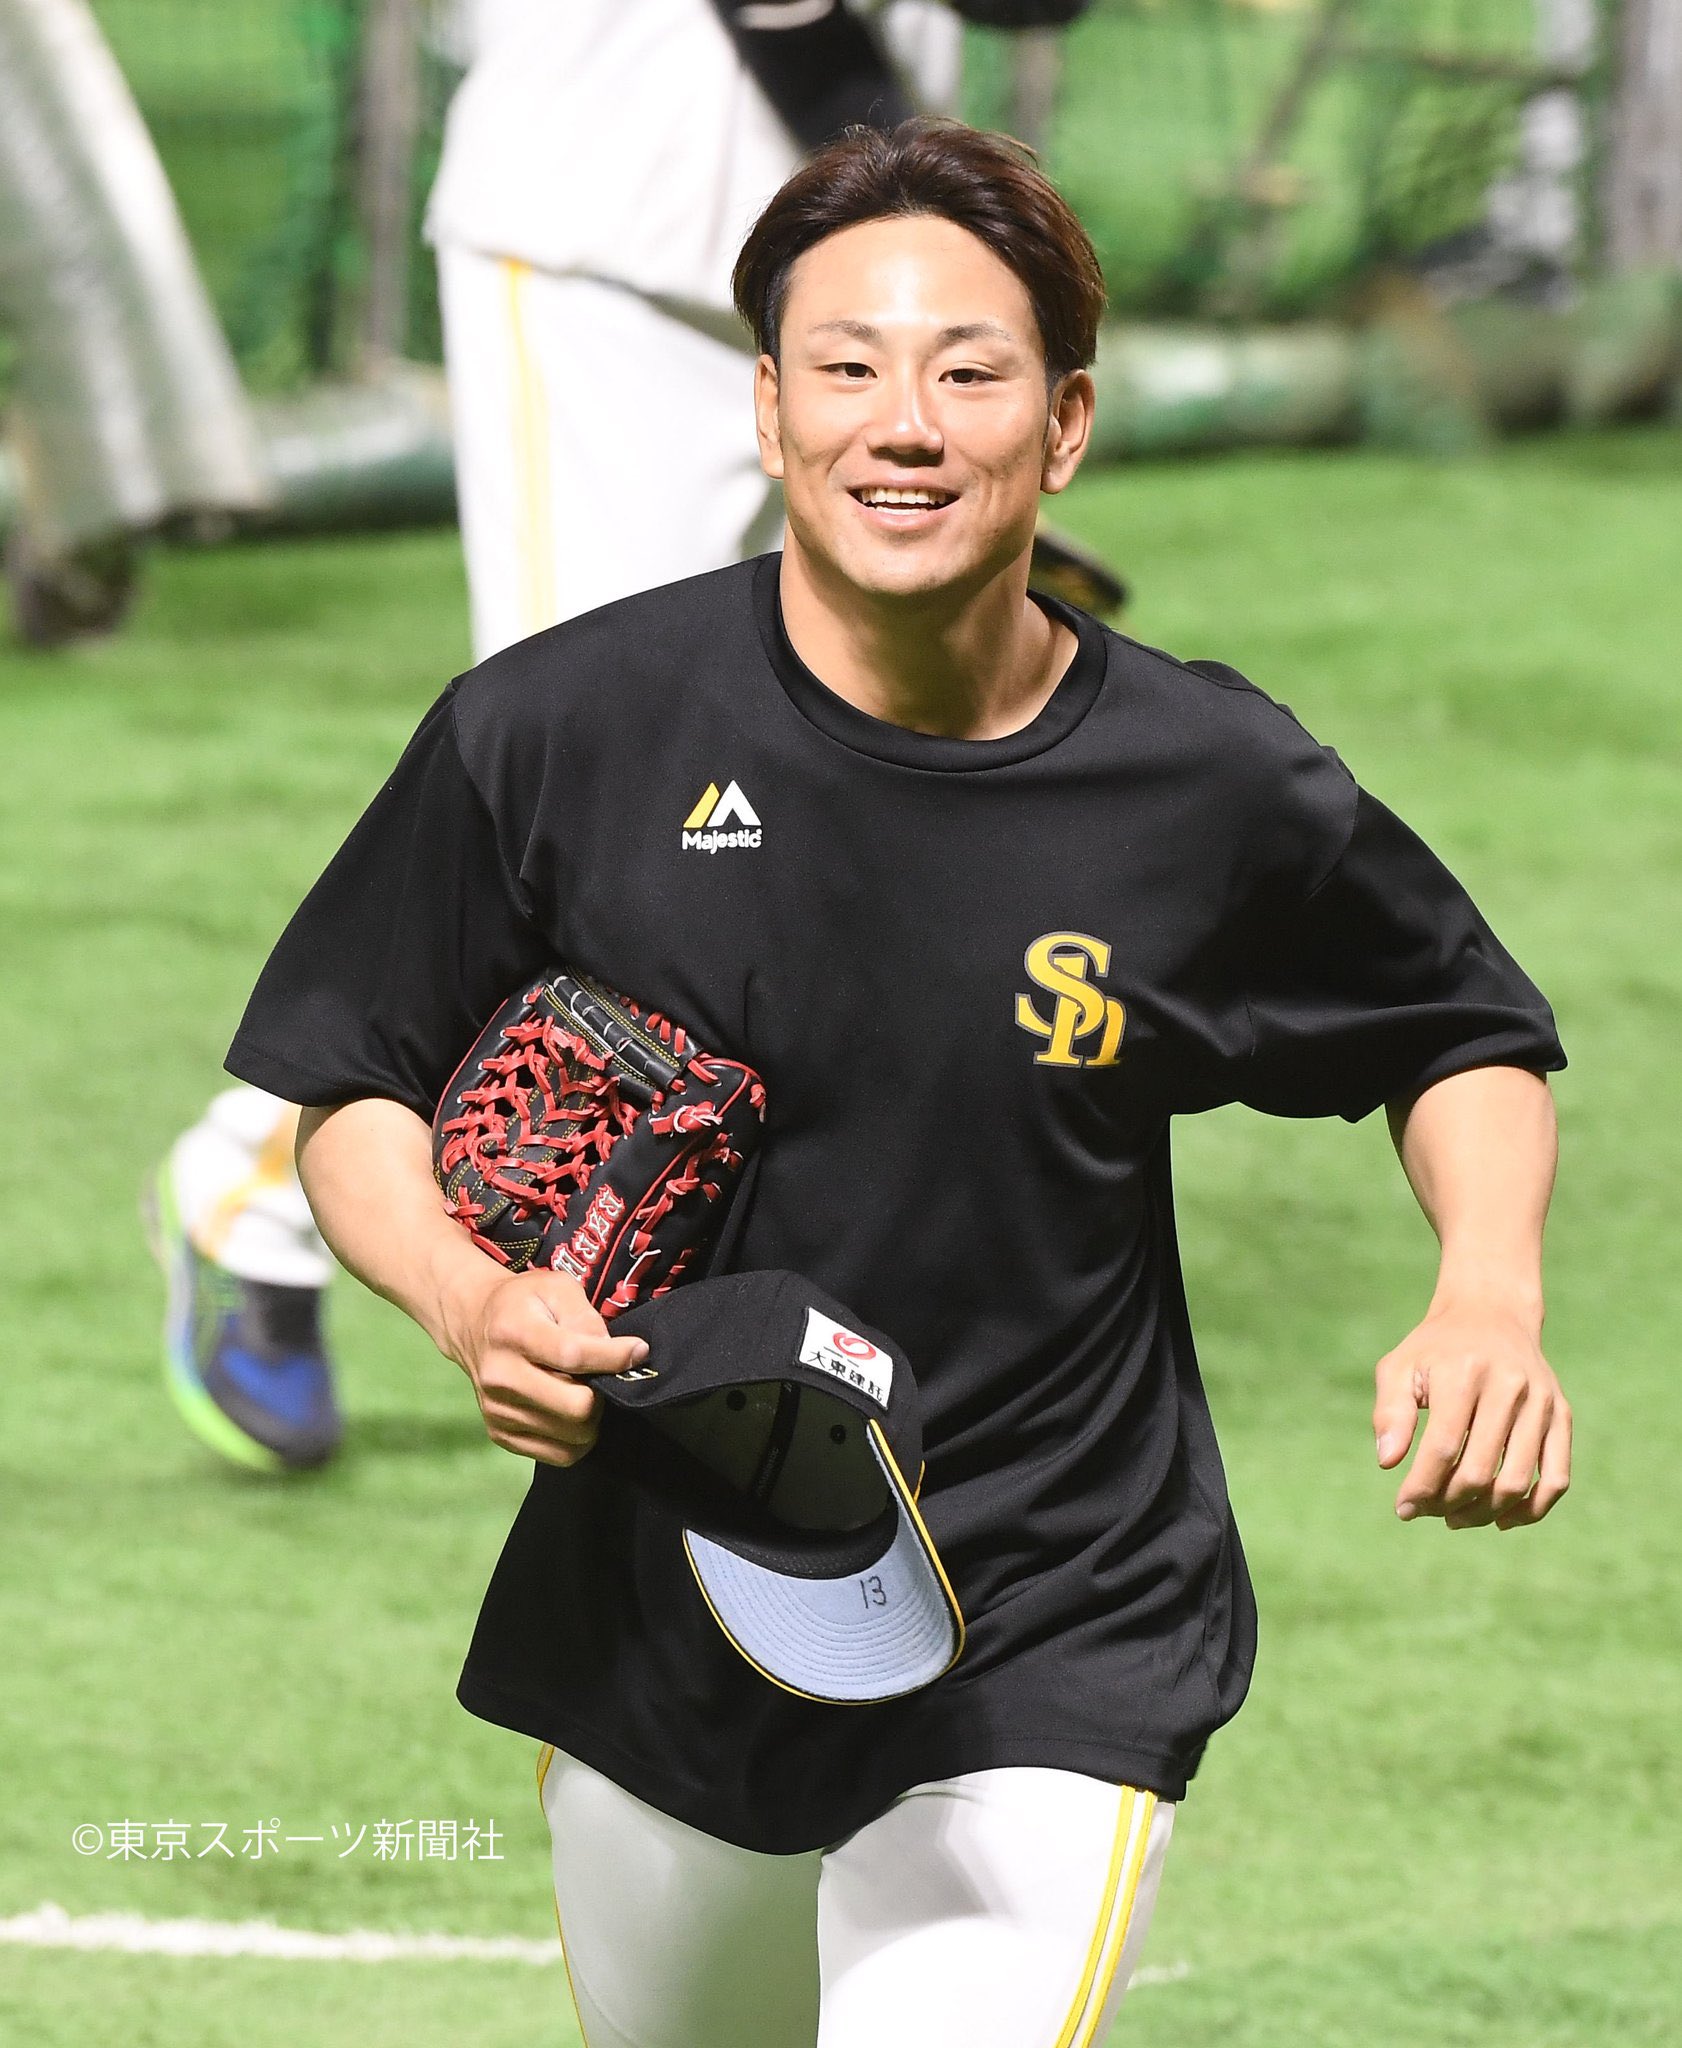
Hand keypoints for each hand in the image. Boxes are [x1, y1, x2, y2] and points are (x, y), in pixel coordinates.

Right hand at [439, 1263, 648, 1467]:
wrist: (473, 1324)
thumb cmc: (522, 1303)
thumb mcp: (556, 1288)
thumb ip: (586, 1317)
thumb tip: (617, 1354)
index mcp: (513, 1334)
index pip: (574, 1357)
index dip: (614, 1358)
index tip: (637, 1351)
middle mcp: (500, 1377)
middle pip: (577, 1407)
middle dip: (601, 1393)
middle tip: (599, 1376)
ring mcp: (498, 1411)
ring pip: (574, 1437)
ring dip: (591, 1417)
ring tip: (582, 1390)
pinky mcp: (501, 1435)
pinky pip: (559, 1455)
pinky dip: (576, 1438)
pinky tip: (569, 1411)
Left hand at [1373, 1302, 1570, 1529]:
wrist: (1490, 1313)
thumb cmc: (1436, 1348)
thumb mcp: (1399, 1367)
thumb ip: (1390, 1413)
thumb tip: (1388, 1462)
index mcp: (1464, 1373)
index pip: (1443, 1448)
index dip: (1421, 1487)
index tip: (1402, 1508)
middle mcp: (1510, 1386)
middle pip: (1481, 1470)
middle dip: (1449, 1503)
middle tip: (1428, 1512)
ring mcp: (1542, 1403)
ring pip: (1518, 1481)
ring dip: (1484, 1513)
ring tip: (1455, 1518)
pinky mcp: (1561, 1415)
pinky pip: (1557, 1478)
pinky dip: (1531, 1510)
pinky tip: (1499, 1520)